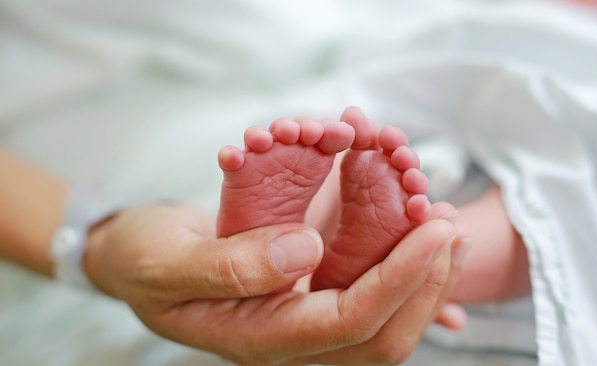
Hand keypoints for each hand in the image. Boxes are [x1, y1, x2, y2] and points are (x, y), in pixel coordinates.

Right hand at [83, 204, 458, 364]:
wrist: (137, 257)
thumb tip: (306, 251)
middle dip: (426, 283)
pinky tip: (423, 236)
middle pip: (381, 334)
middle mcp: (289, 336)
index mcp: (257, 336)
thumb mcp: (166, 262)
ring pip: (384, 318)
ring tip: (453, 228)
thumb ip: (229, 265)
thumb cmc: (143, 260)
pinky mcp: (307, 292)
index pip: (348, 323)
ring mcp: (301, 317)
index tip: (435, 232)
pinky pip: (368, 293)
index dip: (397, 280)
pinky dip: (403, 266)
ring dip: (425, 276)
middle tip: (453, 227)